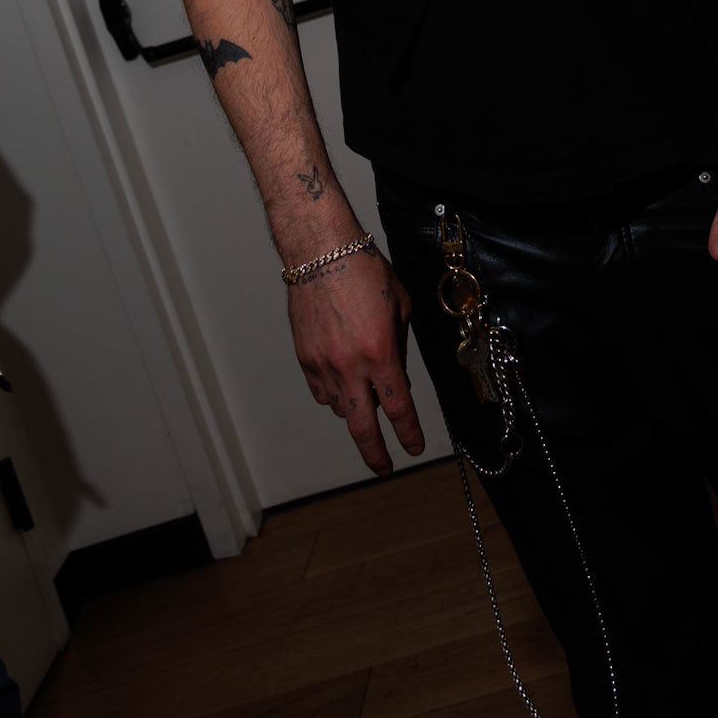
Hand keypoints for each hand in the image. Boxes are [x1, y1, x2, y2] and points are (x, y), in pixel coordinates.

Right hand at [287, 245, 424, 474]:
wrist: (322, 252)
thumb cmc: (365, 271)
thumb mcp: (399, 308)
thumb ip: (399, 349)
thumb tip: (396, 381)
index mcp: (380, 351)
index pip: (398, 407)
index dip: (408, 433)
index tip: (413, 447)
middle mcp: (350, 364)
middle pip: (362, 427)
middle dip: (375, 454)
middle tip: (384, 466)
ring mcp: (323, 364)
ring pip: (339, 409)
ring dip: (355, 408)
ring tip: (364, 389)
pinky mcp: (304, 358)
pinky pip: (320, 392)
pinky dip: (333, 393)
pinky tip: (342, 378)